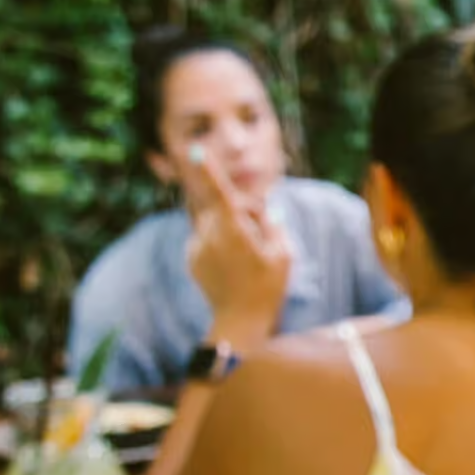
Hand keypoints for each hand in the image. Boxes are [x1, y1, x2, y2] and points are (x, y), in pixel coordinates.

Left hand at [185, 151, 289, 341]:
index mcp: (233, 230)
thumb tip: (268, 210)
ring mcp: (196, 246)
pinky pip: (205, 237)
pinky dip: (219, 242)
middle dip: (241, 210)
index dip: (210, 170)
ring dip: (230, 227)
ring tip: (248, 255)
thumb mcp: (284, 255)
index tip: (195, 151)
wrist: (239, 323)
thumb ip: (274, 225)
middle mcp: (209, 234)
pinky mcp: (191, 257)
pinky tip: (233, 265)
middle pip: (222, 206)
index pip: (220, 193)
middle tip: (263, 232)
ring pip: (213, 221)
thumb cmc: (268, 289)